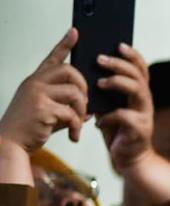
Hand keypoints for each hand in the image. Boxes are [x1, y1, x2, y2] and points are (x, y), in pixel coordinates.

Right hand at [0, 29, 87, 151]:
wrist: (11, 142)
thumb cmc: (31, 127)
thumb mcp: (50, 113)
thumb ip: (68, 107)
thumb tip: (90, 110)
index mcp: (36, 80)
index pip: (53, 58)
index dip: (65, 44)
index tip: (75, 33)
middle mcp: (35, 83)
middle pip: (70, 71)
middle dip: (84, 87)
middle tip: (85, 104)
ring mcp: (38, 94)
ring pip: (75, 93)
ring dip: (83, 110)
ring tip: (78, 124)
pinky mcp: (42, 108)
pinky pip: (72, 114)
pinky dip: (77, 127)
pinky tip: (73, 136)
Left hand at [96, 44, 154, 171]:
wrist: (128, 158)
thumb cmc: (117, 130)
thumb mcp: (109, 106)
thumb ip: (104, 91)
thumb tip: (87, 71)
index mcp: (139, 93)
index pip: (141, 69)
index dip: (133, 55)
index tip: (118, 45)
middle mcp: (145, 101)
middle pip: (138, 76)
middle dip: (119, 64)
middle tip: (99, 59)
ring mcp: (145, 115)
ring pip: (137, 90)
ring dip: (117, 83)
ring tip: (99, 83)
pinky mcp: (141, 130)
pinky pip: (125, 116)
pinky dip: (110, 116)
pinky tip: (99, 121)